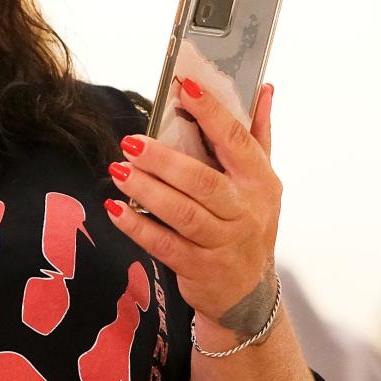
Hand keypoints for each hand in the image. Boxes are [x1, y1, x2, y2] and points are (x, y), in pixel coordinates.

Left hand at [104, 79, 281, 344]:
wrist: (248, 295)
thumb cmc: (250, 227)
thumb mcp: (262, 183)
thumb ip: (259, 136)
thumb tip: (264, 89)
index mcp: (260, 181)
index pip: (236, 140)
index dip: (211, 112)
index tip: (185, 85)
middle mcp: (245, 212)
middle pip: (203, 181)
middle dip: (165, 161)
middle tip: (131, 142)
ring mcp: (223, 243)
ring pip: (182, 214)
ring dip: (148, 191)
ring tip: (118, 170)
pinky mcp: (199, 269)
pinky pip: (165, 246)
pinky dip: (138, 228)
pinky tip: (115, 211)